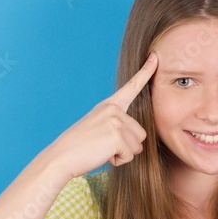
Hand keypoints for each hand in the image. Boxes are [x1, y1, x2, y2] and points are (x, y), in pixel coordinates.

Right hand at [50, 52, 158, 177]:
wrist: (61, 157)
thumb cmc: (79, 148)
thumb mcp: (99, 128)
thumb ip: (118, 126)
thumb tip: (139, 143)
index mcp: (109, 105)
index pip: (131, 87)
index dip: (145, 72)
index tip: (155, 57)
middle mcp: (114, 109)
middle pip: (140, 133)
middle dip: (127, 146)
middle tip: (103, 146)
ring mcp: (116, 121)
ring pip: (138, 146)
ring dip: (123, 154)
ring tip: (102, 150)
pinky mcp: (117, 136)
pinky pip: (130, 155)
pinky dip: (119, 161)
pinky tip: (103, 156)